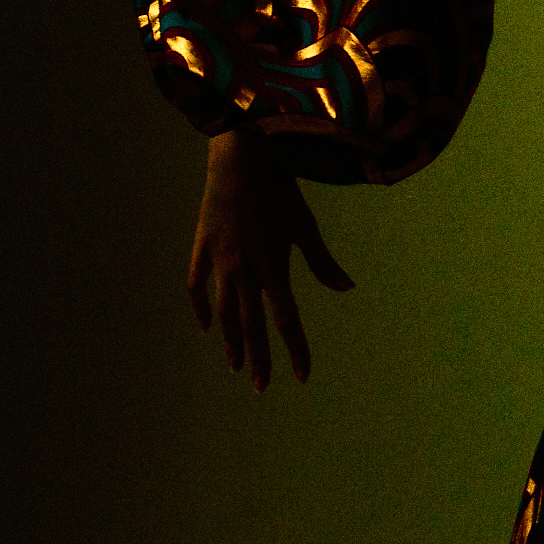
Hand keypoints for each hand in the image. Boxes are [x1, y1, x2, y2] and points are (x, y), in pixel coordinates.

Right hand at [187, 122, 353, 389]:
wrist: (241, 157)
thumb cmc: (280, 190)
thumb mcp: (305, 227)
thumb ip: (322, 263)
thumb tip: (346, 287)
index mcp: (273, 270)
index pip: (287, 322)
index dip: (296, 350)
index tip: (302, 375)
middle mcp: (244, 272)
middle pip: (253, 326)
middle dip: (259, 358)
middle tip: (261, 386)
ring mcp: (220, 261)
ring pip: (223, 311)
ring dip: (231, 339)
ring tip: (235, 364)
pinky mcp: (202, 246)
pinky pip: (197, 284)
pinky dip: (201, 306)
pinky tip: (206, 326)